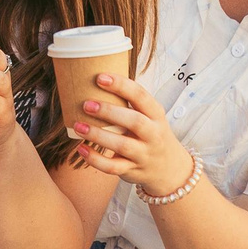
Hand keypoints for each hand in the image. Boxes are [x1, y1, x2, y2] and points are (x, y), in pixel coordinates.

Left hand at [69, 72, 198, 197]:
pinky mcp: (132, 170)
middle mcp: (153, 134)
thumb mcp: (150, 117)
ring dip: (98, 135)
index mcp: (156, 115)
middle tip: (86, 104)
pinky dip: (95, 160)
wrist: (169, 168)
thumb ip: (130, 103)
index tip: (100, 77)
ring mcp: (143, 154)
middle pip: (134, 121)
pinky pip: (113, 167)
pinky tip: (81, 149)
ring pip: (122, 145)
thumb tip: (96, 79)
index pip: (141, 97)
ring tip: (78, 126)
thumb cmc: (151, 134)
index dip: (121, 86)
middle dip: (109, 112)